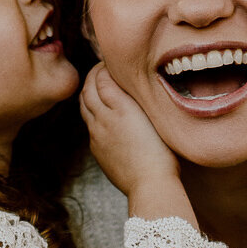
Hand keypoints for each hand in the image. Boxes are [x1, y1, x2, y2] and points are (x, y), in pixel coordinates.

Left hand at [79, 65, 189, 220]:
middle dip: (93, 76)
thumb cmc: (163, 152)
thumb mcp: (156, 116)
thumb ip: (140, 97)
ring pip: (84, 106)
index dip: (104, 66)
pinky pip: (88, 125)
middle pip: (87, 88)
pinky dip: (91, 112)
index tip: (113, 62)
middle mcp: (103, 118)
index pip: (102, 76)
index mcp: (120, 106)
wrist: (150, 184)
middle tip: (103, 70)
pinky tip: (103, 114)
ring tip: (99, 88)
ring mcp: (97, 134)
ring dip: (88, 93)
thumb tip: (130, 84)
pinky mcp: (96, 149)